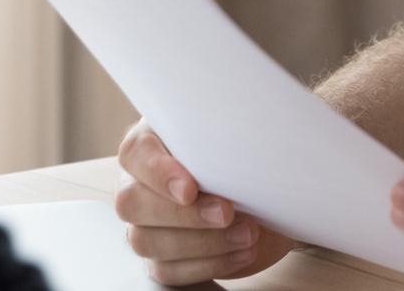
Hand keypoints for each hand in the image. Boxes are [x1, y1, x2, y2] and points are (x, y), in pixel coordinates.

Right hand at [115, 118, 296, 284]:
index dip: (157, 172)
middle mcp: (140, 184)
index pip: (134, 154)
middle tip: (227, 212)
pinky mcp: (162, 258)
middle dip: (184, 214)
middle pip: (132, 203)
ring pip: (146, 241)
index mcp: (153, 142)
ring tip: (247, 233)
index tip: (190, 188)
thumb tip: (235, 134)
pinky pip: (169, 271)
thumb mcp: (239, 134)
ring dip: (202, 242)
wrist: (271, 194)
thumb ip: (225, 131)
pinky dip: (209, 264)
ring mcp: (146, 225)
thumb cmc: (247, 155)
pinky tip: (241, 252)